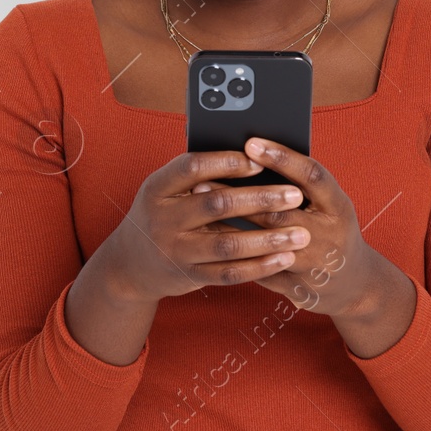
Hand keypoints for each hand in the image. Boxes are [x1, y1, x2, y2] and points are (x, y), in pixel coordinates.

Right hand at [99, 149, 315, 304]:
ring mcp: (174, 250)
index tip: (261, 160)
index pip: (192, 167)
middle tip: (295, 195)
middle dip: (260, 199)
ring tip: (300, 234)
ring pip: (227, 244)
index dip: (227, 162)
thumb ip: (197, 176)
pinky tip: (283, 258)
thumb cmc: (161, 214)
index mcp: (157, 187)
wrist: (129, 265)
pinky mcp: (188, 276)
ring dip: (267, 239)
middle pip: (216, 204)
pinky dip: (258, 267)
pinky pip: (228, 273)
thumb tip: (252, 154)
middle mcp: (162, 218)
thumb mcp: (165, 190)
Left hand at [186, 137, 376, 317]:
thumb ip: (302, 184)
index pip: (311, 176)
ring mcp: (313, 266)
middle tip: (204, 178)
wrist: (355, 285)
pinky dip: (234, 255)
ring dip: (229, 225)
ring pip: (265, 244)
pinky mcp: (296, 289)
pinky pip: (259, 271)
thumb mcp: (330, 204)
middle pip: (280, 212)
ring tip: (201, 206)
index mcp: (338, 207)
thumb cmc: (333, 230)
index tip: (251, 143)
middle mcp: (328, 236)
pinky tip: (209, 239)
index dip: (282, 158)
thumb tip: (255, 154)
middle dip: (239, 195)